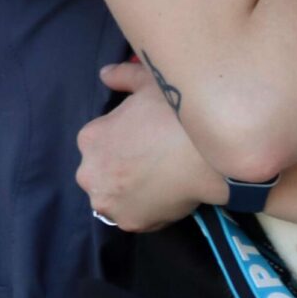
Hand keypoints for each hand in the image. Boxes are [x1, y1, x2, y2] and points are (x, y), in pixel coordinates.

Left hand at [76, 61, 227, 230]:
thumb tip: (105, 74)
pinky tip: (167, 193)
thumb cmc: (175, 115)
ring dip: (130, 189)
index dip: (123, 136)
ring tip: (160, 177)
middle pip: (102, 170)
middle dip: (120, 165)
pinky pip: (136, 214)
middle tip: (153, 157)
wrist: (207, 155)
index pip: (99, 140)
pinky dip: (148, 207)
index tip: (144, 135)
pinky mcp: (130, 223)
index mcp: (90, 139)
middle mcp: (89, 174)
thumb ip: (122, 76)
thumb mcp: (149, 83)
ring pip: (116, 195)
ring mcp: (109, 202)